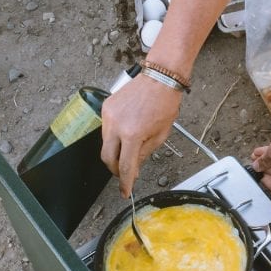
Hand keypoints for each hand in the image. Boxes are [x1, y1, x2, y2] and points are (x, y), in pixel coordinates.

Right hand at [100, 76, 181, 196]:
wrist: (159, 78)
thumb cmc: (165, 103)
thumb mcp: (160, 135)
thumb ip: (144, 154)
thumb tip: (134, 169)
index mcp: (133, 134)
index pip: (125, 166)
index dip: (125, 182)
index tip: (125, 192)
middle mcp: (116, 125)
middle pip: (107, 158)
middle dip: (115, 169)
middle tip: (125, 174)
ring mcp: (108, 116)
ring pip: (105, 144)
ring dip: (115, 152)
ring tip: (128, 150)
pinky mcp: (105, 108)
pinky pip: (106, 129)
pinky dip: (114, 137)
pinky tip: (126, 134)